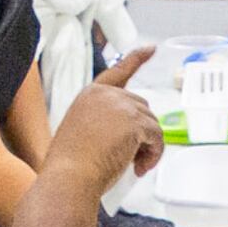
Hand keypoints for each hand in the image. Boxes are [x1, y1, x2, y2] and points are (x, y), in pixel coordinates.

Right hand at [52, 60, 164, 185]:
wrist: (70, 176)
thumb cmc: (71, 165)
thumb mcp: (83, 133)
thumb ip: (105, 124)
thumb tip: (132, 135)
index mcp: (90, 95)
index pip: (118, 71)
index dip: (137, 59)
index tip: (150, 49)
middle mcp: (106, 95)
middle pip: (141, 107)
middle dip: (141, 132)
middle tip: (132, 158)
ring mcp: (122, 105)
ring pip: (151, 124)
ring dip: (148, 146)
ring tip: (133, 166)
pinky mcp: (135, 121)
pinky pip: (157, 137)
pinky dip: (154, 154)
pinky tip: (139, 167)